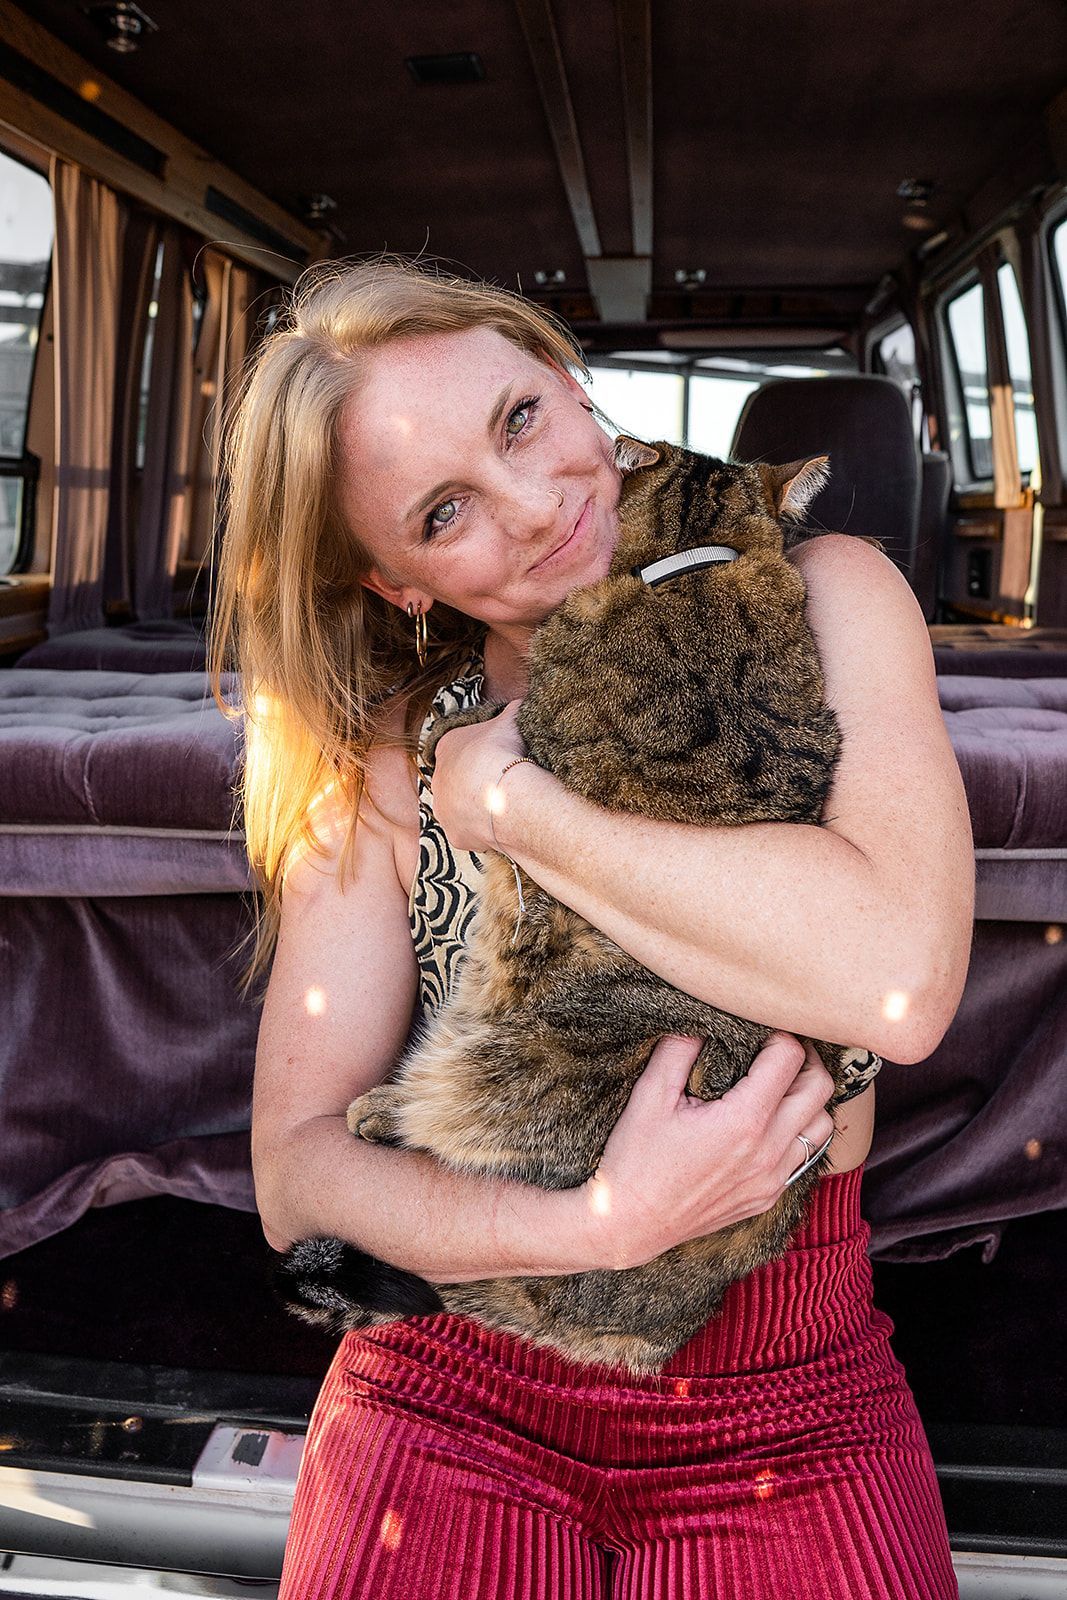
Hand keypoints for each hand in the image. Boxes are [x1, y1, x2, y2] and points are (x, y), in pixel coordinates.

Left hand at [430, 701, 526, 853]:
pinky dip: (486, 831)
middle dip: (476, 783)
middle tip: (502, 784)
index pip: (457, 747)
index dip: (479, 753)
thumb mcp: (511, 719)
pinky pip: (472, 833)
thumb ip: (512, 710)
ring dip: (478, 808)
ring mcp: (444, 810)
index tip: (497, 758)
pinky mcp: (455, 836)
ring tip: (505, 808)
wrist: (506, 792)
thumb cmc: (504, 751)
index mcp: (447, 747)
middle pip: (456, 781)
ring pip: (461, 809)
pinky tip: (504, 826)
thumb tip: (521, 703)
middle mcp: (438, 780)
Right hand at [580, 1031, 835, 1270]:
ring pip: (822, 1126)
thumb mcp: (650, 1095)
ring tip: (781, 1085)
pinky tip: (770, 1123)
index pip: (788, 1059)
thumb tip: (702, 1018)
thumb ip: (679, 1048)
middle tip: (777, 1050)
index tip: (760, 1031)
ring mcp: (772, 1179)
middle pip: (819, 1089)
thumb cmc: (635, 1157)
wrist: (630, 1224)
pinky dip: (798, 1132)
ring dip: (809, 1098)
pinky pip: (804, 1157)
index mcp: (743, 1121)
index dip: (779, 1035)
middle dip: (804, 1060)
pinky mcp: (767, 1197)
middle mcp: (767, 1152)